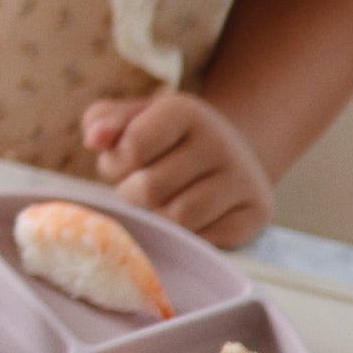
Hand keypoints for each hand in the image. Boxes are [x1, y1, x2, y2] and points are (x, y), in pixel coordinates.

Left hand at [81, 93, 273, 246]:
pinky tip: (191, 220)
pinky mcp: (256, 212)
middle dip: (134, 195)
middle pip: (151, 188)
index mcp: (185, 111)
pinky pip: (206, 241)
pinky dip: (188, 238)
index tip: (127, 163)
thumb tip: (95, 139)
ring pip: (179, 219)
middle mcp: (220, 140)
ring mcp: (243, 177)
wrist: (225, 156)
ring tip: (165, 203)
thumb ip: (102, 122)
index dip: (117, 164)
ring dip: (160, 219)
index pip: (133, 147)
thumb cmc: (162, 142)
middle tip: (143, 189)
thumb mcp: (131, 121)